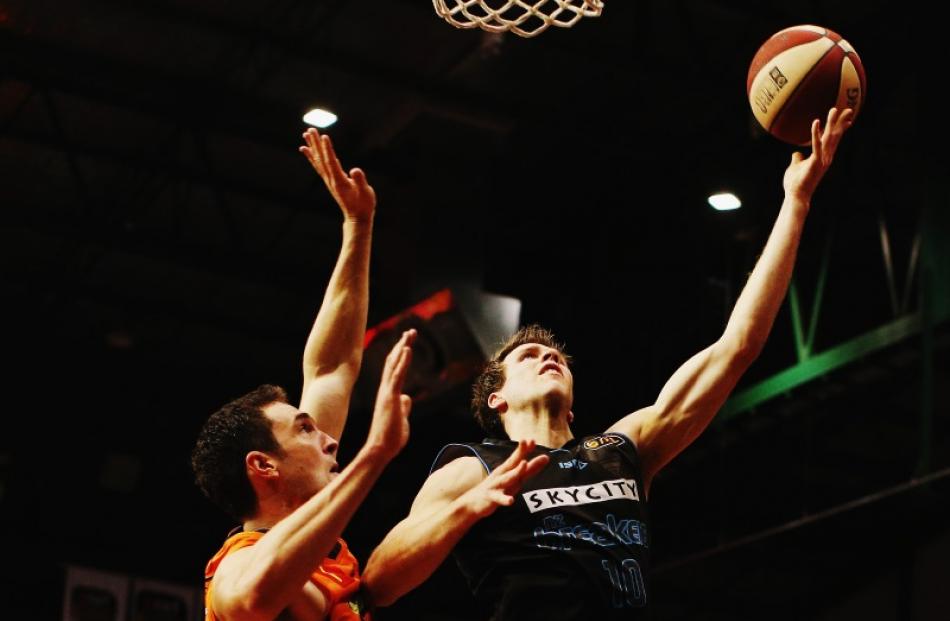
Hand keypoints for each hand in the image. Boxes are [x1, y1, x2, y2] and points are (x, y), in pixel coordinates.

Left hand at [299, 128, 375, 221]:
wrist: (357, 218)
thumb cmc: (363, 205)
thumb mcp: (366, 193)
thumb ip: (360, 181)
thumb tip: (355, 170)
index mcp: (339, 181)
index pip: (331, 162)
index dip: (327, 149)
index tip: (323, 136)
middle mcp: (331, 180)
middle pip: (321, 159)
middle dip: (315, 143)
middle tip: (310, 129)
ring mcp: (329, 180)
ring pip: (318, 161)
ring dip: (312, 147)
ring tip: (305, 135)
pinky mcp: (331, 181)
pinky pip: (319, 166)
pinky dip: (313, 157)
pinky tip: (310, 150)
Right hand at [366, 330, 415, 459]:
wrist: (381, 450)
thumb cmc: (390, 437)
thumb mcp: (401, 418)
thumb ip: (403, 406)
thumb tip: (407, 398)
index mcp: (388, 394)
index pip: (394, 369)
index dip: (401, 355)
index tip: (407, 343)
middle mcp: (385, 390)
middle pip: (393, 362)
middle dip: (402, 345)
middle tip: (411, 331)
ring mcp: (387, 393)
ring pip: (394, 364)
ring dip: (403, 347)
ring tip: (410, 333)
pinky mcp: (390, 398)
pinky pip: (397, 376)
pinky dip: (402, 361)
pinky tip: (407, 349)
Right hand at [462, 439, 549, 518]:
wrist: (473, 502)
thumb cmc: (497, 487)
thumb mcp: (515, 478)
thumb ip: (530, 469)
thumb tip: (546, 458)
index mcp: (507, 469)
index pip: (517, 456)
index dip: (525, 448)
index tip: (532, 440)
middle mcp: (501, 474)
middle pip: (513, 463)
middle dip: (520, 452)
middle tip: (526, 442)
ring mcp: (496, 485)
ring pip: (508, 478)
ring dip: (516, 471)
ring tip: (524, 464)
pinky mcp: (491, 498)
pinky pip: (499, 499)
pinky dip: (505, 499)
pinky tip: (511, 501)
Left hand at [783, 107, 853, 204]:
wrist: (796, 196)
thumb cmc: (796, 183)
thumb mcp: (796, 166)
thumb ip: (798, 158)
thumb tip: (796, 153)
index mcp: (823, 157)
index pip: (834, 140)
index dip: (840, 129)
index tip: (848, 119)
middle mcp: (826, 157)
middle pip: (835, 136)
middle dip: (841, 122)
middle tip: (850, 109)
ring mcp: (822, 160)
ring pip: (829, 138)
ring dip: (831, 123)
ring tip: (834, 109)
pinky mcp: (815, 162)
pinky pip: (816, 145)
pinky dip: (816, 133)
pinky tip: (816, 122)